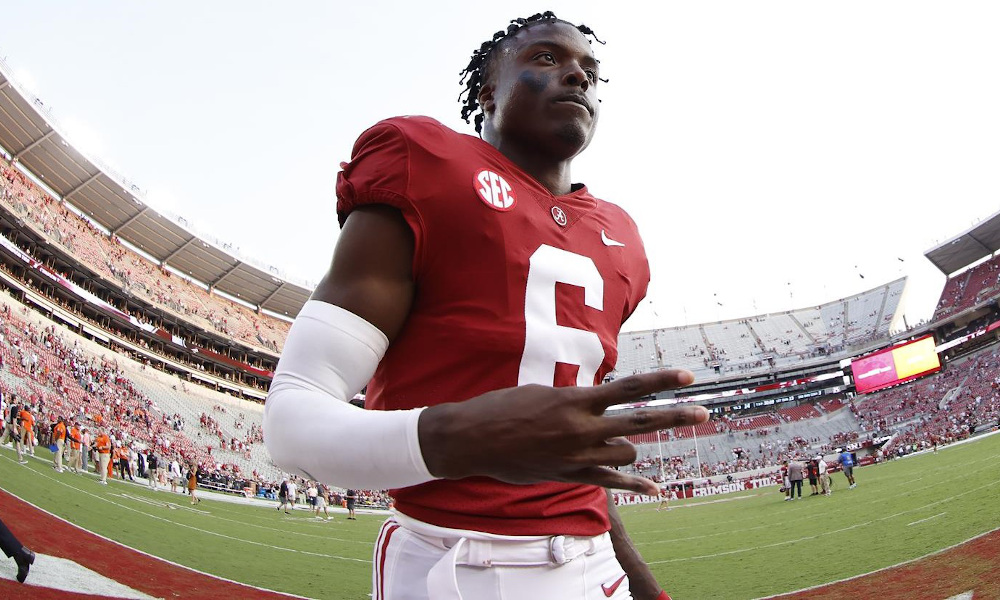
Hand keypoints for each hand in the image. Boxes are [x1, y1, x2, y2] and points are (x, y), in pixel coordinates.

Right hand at [418, 370, 706, 494]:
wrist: (472, 439)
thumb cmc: (503, 408)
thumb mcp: (543, 392)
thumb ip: (576, 399)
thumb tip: (600, 398)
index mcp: (575, 401)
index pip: (629, 388)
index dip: (661, 382)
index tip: (688, 376)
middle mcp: (582, 428)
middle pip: (641, 421)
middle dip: (676, 416)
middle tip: (705, 413)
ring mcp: (577, 455)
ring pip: (627, 451)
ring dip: (628, 444)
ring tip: (612, 439)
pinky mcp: (569, 475)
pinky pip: (612, 482)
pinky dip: (636, 485)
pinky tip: (658, 488)